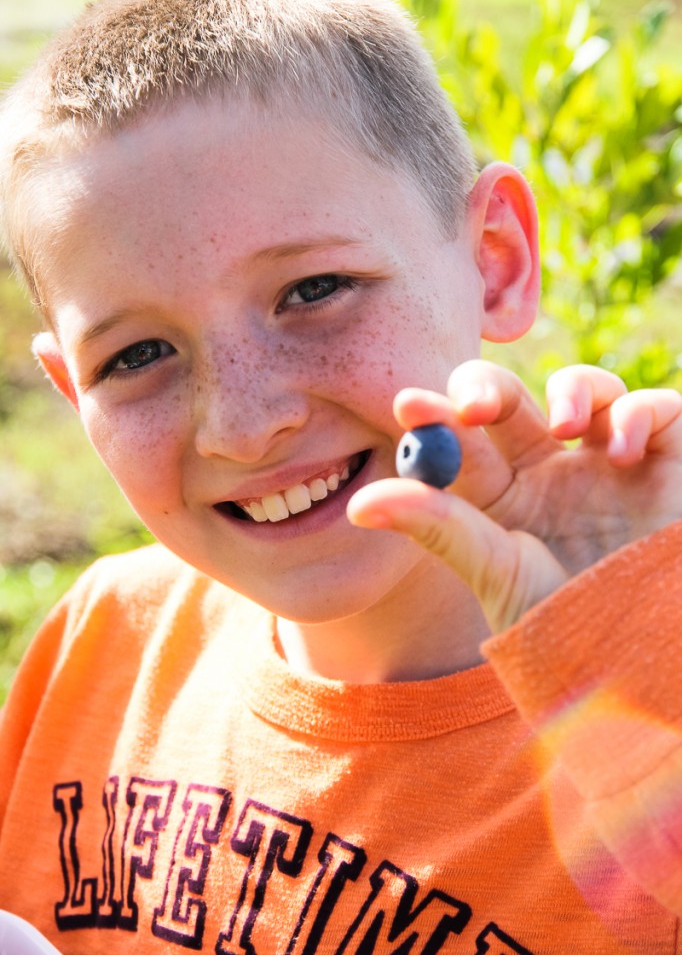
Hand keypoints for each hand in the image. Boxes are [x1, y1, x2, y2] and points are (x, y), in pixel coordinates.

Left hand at [347, 361, 681, 633]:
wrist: (640, 662)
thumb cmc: (563, 624)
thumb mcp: (495, 571)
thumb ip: (437, 526)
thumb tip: (357, 503)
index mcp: (500, 496)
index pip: (459, 440)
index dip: (434, 415)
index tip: (406, 405)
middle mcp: (549, 471)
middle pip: (510, 401)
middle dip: (486, 387)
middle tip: (473, 405)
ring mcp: (607, 463)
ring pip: (585, 388)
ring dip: (572, 388)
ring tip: (564, 426)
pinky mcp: (666, 461)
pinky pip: (655, 408)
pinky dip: (639, 412)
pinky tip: (622, 450)